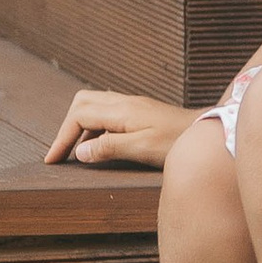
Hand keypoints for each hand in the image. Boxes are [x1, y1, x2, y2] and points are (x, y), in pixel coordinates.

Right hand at [47, 88, 196, 170]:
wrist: (208, 131)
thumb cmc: (178, 142)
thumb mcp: (142, 148)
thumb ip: (110, 148)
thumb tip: (79, 153)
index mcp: (122, 110)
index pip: (79, 116)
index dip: (62, 137)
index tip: (53, 160)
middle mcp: (125, 102)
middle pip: (82, 103)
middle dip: (67, 127)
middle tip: (61, 154)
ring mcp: (133, 105)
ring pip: (94, 106)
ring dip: (80, 127)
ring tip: (77, 154)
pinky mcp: (140, 112)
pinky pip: (108, 113)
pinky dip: (95, 128)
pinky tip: (100, 147)